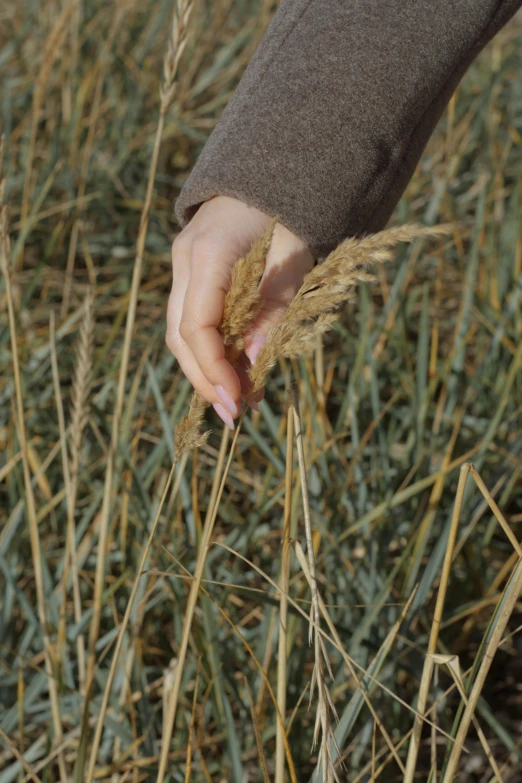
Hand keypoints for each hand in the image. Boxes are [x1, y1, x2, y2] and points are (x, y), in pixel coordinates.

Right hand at [166, 196, 313, 427]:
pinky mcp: (192, 273)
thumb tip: (254, 361)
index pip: (196, 325)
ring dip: (205, 368)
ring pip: (180, 330)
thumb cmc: (290, 212)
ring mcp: (183, 266)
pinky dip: (209, 349)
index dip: (213, 368)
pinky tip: (233, 370)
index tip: (237, 399)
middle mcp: (186, 261)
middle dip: (204, 378)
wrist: (272, 173)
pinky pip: (192, 319)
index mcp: (209, 253)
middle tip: (234, 414)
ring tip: (238, 398)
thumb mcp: (294, 259)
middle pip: (180, 334)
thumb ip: (275, 308)